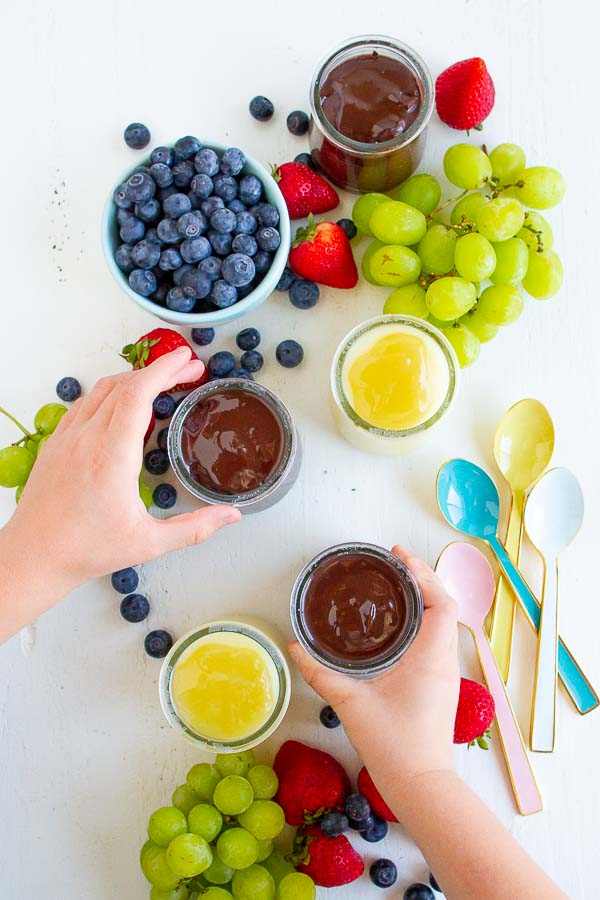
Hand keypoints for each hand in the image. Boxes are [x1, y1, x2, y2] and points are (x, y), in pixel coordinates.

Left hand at [1, 348, 239, 613]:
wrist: (34, 556)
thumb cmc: (86, 550)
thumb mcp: (149, 543)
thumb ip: (195, 527)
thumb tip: (231, 515)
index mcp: (111, 456)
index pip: (138, 393)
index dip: (165, 370)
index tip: (187, 360)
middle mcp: (86, 439)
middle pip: (125, 384)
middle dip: (160, 370)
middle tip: (189, 370)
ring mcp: (67, 438)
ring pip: (102, 389)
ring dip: (134, 378)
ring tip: (161, 383)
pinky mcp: (56, 443)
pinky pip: (85, 403)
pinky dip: (110, 393)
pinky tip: (123, 404)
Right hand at [289, 546, 459, 785]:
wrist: (421, 785)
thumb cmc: (392, 745)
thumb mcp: (350, 703)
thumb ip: (320, 673)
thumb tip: (295, 648)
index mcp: (430, 657)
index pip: (440, 601)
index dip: (423, 573)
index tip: (399, 557)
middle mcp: (444, 660)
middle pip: (444, 604)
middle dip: (421, 577)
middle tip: (393, 562)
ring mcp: (446, 672)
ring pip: (443, 621)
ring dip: (424, 597)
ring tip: (395, 582)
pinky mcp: (440, 683)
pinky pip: (438, 637)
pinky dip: (424, 618)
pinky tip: (400, 620)